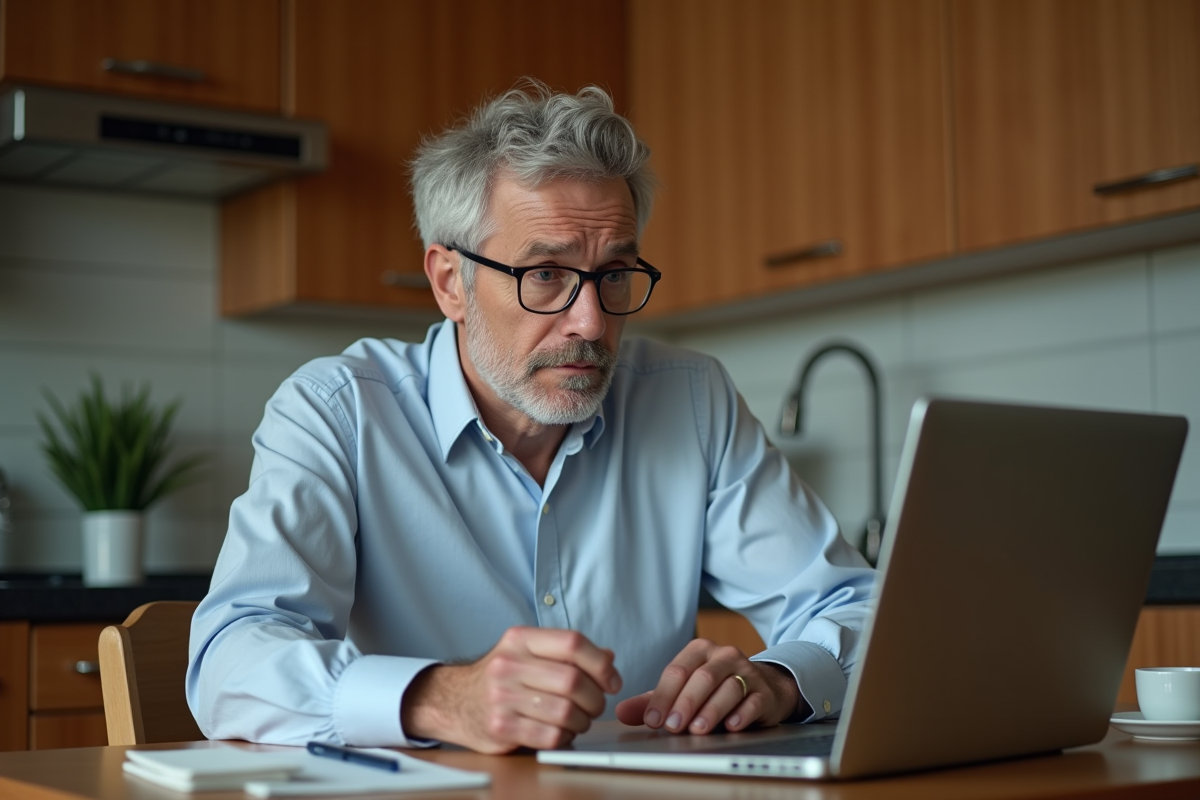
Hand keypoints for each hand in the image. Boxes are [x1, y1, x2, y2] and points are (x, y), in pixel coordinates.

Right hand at [401, 627, 621, 752]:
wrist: (454, 700)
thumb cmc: (501, 676)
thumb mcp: (528, 652)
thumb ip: (567, 653)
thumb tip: (609, 658)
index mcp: (520, 639)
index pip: (573, 643)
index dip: (601, 663)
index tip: (611, 680)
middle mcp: (509, 664)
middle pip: (573, 680)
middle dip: (595, 698)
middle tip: (594, 704)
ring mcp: (502, 696)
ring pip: (566, 712)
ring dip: (582, 721)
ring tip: (578, 720)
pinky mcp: (500, 727)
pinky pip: (551, 736)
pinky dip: (565, 737)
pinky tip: (561, 732)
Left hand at [614, 639, 806, 733]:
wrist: (763, 686)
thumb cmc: (715, 688)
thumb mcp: (683, 689)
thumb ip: (654, 700)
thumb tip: (621, 712)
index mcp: (699, 650)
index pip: (676, 671)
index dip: (662, 697)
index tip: (652, 720)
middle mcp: (724, 656)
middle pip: (702, 678)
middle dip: (685, 703)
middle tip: (672, 727)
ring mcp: (747, 672)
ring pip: (727, 688)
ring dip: (710, 711)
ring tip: (697, 729)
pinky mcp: (764, 692)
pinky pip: (753, 701)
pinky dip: (742, 714)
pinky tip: (731, 726)